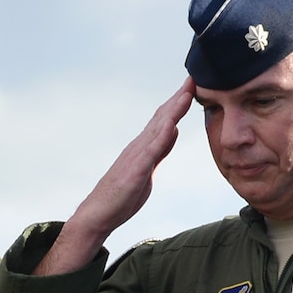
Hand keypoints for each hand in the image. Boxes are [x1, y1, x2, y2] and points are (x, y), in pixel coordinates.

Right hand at [36, 79, 194, 275]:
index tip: (193, 84)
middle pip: (162, 116)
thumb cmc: (121, 196)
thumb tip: (173, 130)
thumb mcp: (148, 168)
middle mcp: (139, 146)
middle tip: (194, 77)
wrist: (98, 215)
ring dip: (173, 109)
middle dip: (179, 97)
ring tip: (187, 91)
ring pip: (157, 128)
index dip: (179, 102)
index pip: (164, 119)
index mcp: (144, 147)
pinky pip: (150, 150)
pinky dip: (161, 135)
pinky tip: (171, 123)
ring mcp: (136, 157)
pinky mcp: (135, 170)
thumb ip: (160, 149)